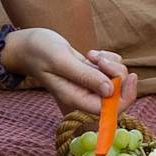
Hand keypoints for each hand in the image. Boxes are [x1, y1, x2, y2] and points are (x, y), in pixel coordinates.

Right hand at [9, 29, 134, 114]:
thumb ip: (84, 76)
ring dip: (111, 63)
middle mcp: (84, 95)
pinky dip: (108, 58)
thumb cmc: (39, 52)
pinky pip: (111, 69)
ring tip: (91, 55)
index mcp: (76, 99)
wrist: (28, 45)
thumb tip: (109, 90)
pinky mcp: (91, 73)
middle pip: (117, 95)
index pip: (109, 110)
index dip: (124, 96)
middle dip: (117, 74)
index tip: (127, 76)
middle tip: (101, 60)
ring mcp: (89, 85)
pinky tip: (92, 54)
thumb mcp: (61, 61)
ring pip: (116, 79)